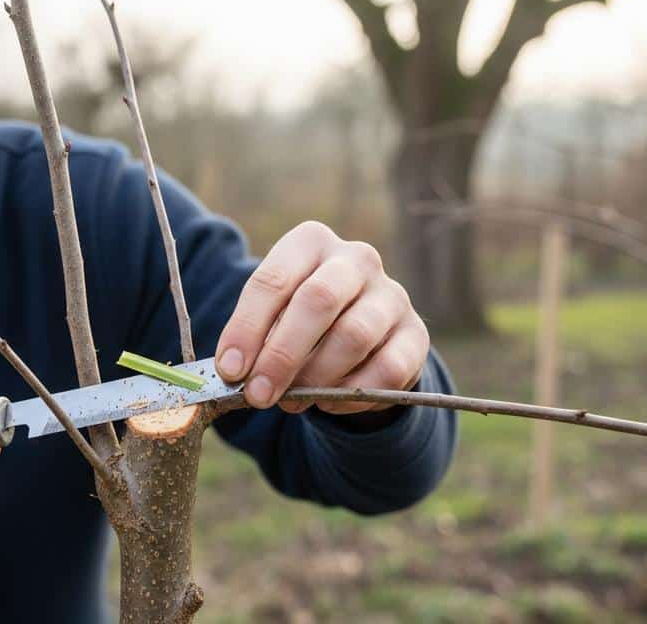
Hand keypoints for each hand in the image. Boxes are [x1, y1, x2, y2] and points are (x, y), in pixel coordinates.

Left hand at [215, 221, 427, 415]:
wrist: (358, 334)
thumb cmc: (299, 321)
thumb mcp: (271, 318)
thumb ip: (253, 339)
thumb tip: (233, 373)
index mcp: (311, 242)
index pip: (274, 280)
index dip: (247, 328)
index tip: (230, 370)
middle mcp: (356, 259)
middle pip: (319, 300)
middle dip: (283, 354)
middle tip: (259, 394)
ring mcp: (392, 294)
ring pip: (354, 336)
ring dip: (316, 377)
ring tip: (292, 401)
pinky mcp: (416, 333)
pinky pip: (388, 369)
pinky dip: (352, 394)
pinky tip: (328, 403)